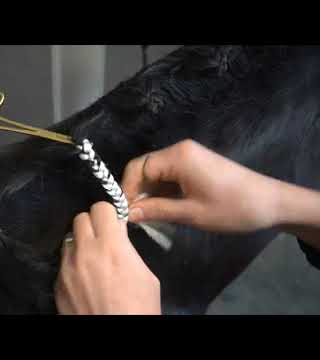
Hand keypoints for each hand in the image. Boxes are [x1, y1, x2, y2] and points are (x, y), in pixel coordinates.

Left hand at [55, 202, 160, 314]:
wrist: (116, 335)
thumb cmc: (140, 308)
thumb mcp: (146, 274)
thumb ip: (127, 249)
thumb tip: (116, 237)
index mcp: (110, 245)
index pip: (100, 207)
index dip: (109, 213)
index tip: (114, 223)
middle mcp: (84, 251)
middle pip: (80, 218)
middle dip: (93, 224)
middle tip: (102, 238)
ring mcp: (67, 268)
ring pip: (69, 239)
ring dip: (80, 243)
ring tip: (91, 259)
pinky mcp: (57, 284)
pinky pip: (63, 262)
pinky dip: (73, 264)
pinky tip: (83, 279)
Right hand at [122, 139, 282, 232]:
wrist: (271, 203)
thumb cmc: (231, 208)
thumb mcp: (190, 213)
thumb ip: (156, 211)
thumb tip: (128, 214)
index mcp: (177, 156)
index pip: (138, 167)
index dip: (127, 189)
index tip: (124, 213)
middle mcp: (179, 150)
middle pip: (144, 167)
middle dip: (136, 191)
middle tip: (133, 217)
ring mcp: (188, 156)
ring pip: (155, 172)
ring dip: (149, 193)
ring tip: (147, 216)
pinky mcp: (195, 164)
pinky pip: (169, 175)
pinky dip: (162, 191)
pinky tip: (161, 209)